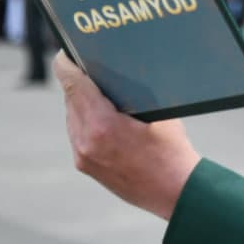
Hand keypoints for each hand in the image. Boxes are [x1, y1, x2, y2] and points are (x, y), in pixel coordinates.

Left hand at [53, 52, 199, 219]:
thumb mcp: (157, 112)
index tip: (67, 51)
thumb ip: (130, 93)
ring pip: (72, 116)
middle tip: (92, 67)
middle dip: (79, 81)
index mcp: (102, 123)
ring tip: (101, 93)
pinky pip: (77, 134)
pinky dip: (86, 121)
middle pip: (70, 97)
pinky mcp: (85, 166)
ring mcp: (83, 155)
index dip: (67, 62)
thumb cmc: (172, 149)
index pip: (71, 82)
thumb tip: (115, 72)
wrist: (176, 192)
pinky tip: (104, 117)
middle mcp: (86, 140)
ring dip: (82, 102)